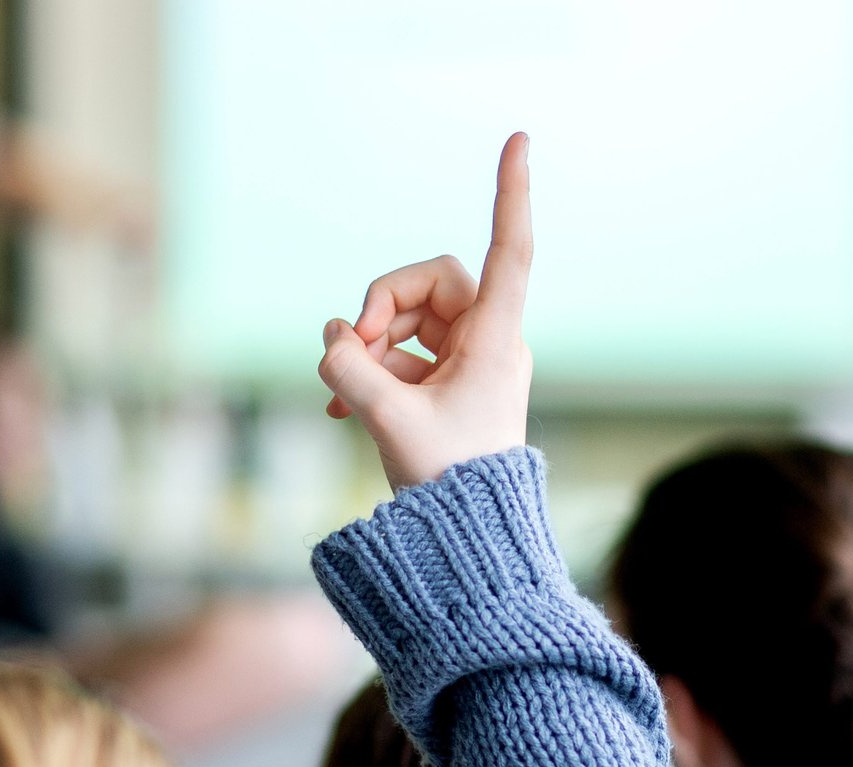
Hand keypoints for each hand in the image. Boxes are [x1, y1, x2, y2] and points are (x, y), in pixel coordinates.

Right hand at [318, 132, 533, 490]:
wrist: (467, 541)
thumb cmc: (448, 483)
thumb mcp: (389, 422)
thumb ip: (351, 369)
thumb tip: (333, 337)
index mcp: (496, 340)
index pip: (509, 250)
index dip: (512, 193)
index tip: (519, 139)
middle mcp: (488, 342)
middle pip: (429, 281)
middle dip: (383, 306)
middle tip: (355, 348)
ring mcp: (465, 363)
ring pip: (408, 319)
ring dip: (368, 345)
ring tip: (344, 390)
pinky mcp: (443, 386)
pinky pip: (399, 355)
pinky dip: (369, 371)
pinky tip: (339, 404)